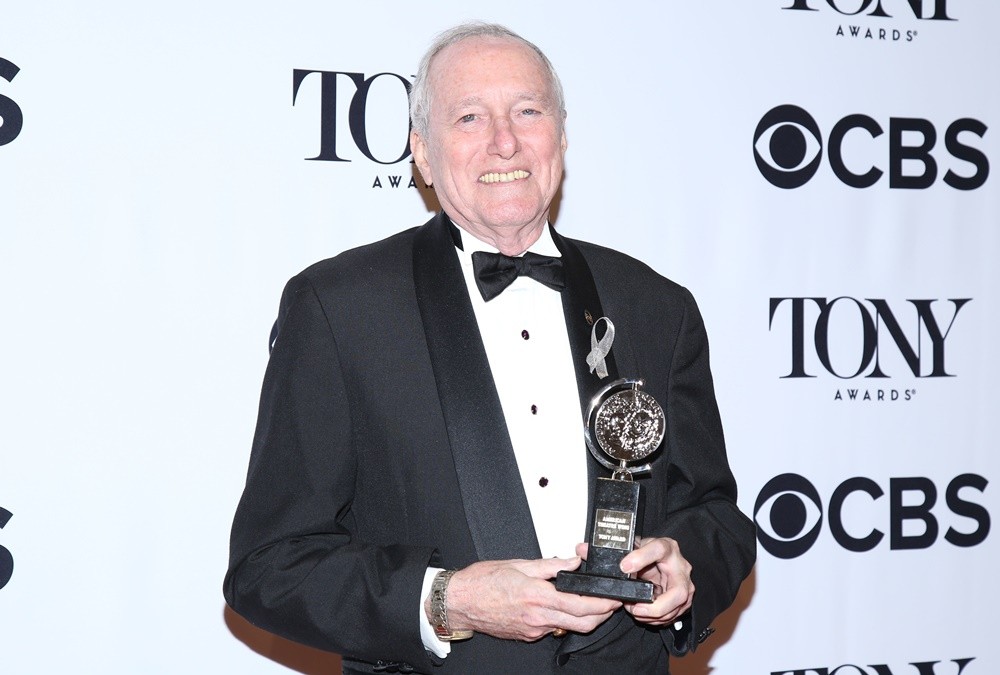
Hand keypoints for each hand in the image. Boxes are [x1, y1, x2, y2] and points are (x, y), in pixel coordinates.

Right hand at [434, 557, 621, 640]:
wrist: (459, 602)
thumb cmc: (482, 581)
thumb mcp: (519, 564)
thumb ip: (550, 565)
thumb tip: (573, 562)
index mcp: (537, 596)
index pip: (581, 604)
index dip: (603, 603)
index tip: (614, 597)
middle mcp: (538, 617)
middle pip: (583, 624)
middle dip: (603, 615)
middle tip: (611, 603)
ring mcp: (533, 629)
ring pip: (570, 628)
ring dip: (586, 619)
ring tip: (592, 604)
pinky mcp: (528, 635)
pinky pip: (553, 629)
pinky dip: (563, 620)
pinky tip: (563, 608)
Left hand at [577, 536, 693, 626]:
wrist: (662, 560)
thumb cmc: (648, 553)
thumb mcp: (632, 547)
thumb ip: (609, 549)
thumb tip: (581, 550)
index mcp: (666, 547)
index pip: (658, 549)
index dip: (641, 558)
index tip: (624, 567)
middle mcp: (680, 567)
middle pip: (678, 592)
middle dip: (656, 606)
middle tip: (634, 607)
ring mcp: (685, 585)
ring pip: (676, 607)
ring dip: (653, 615)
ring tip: (633, 610)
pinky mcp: (684, 601)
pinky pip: (673, 615)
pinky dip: (655, 619)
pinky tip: (641, 613)